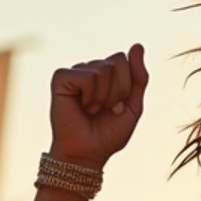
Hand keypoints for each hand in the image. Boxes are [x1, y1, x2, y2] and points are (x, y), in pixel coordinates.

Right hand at [48, 44, 148, 168]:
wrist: (87, 154)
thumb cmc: (107, 134)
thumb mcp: (133, 107)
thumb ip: (139, 78)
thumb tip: (137, 45)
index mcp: (106, 74)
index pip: (125, 60)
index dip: (127, 87)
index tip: (117, 108)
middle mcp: (89, 69)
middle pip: (117, 61)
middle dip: (118, 91)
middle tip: (105, 109)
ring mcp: (75, 72)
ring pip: (104, 69)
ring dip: (104, 97)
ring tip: (92, 110)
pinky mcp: (61, 78)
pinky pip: (88, 76)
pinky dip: (90, 96)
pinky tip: (82, 106)